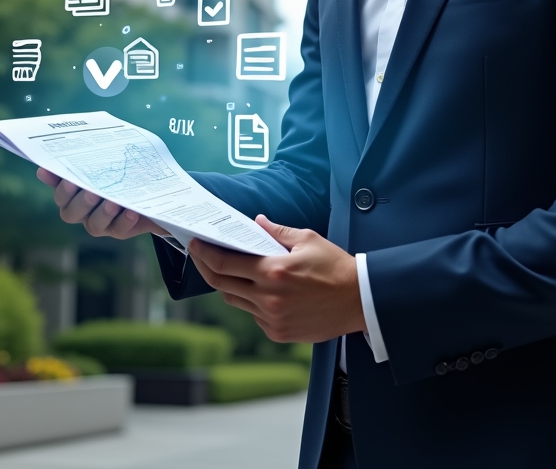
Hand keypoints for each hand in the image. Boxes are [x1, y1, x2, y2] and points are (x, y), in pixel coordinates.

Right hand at [35, 167, 166, 239]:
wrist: (148, 185)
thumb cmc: (120, 166)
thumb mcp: (109, 157)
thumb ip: (93, 155)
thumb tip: (77, 136)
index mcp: (73, 192)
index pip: (59, 192)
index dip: (57, 186)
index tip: (66, 178)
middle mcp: (82, 210)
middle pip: (70, 212)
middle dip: (80, 202)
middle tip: (91, 191)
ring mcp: (100, 222)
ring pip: (93, 225)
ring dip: (103, 213)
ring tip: (114, 202)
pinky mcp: (119, 229)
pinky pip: (119, 229)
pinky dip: (124, 220)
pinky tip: (131, 211)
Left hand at [188, 215, 366, 343]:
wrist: (359, 300)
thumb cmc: (335, 266)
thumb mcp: (308, 239)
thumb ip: (277, 232)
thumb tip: (256, 222)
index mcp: (274, 271)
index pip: (225, 264)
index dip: (205, 254)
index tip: (196, 244)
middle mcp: (268, 298)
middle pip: (222, 285)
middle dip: (207, 268)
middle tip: (201, 256)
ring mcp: (272, 319)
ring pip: (236, 302)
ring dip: (228, 286)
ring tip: (229, 271)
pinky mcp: (278, 332)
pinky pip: (253, 316)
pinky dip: (251, 302)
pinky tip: (259, 290)